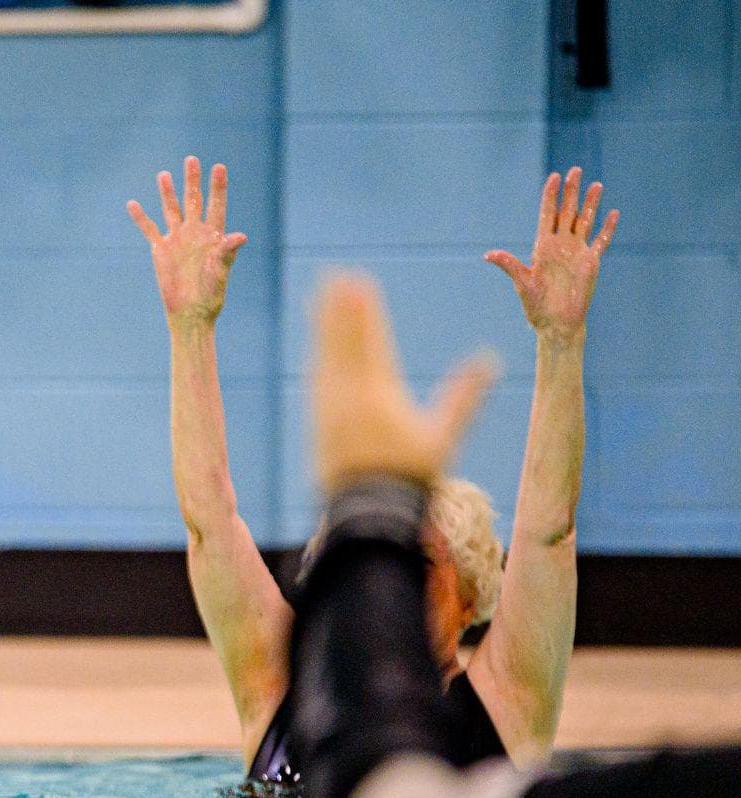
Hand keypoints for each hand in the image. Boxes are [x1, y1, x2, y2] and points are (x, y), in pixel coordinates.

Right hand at [127, 157, 247, 327]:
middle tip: (191, 160)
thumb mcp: (221, 272)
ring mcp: (177, 240)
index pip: (216, 205)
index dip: (217, 187)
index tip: (219, 167)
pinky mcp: (161, 250)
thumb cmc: (211, 295)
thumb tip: (240, 236)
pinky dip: (140, 218)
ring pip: (171, 210)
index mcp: (212, 236)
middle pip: (193, 201)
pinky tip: (132, 204)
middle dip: (192, 181)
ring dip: (167, 193)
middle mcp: (194, 233)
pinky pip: (149, 230)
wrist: (190, 312)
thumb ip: (227, 252)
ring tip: (163, 175)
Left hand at [311, 273, 498, 492]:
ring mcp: (329, 409)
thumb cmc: (410, 475)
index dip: (363, 312)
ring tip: (322, 297)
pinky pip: (317, 379)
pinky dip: (319, 356)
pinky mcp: (317, 422)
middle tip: (335, 276)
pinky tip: (317, 346)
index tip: (358, 283)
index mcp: (379, 396)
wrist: (367, 512)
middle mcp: (348, 397)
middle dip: (339, 309)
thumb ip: (464, 397)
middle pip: (342, 343)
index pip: (371, 343)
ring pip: (325, 357)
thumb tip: (490, 360)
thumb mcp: (443, 437)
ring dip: (324, 327)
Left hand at [485, 168, 617, 340]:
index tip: (553, 177)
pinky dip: (607, 228)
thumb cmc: (536, 307)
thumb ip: (510, 266)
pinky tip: (613, 213)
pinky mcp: (591, 262)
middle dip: (571, 192)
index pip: (548, 215)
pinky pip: (601, 241)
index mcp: (543, 247)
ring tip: (596, 184)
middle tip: (575, 170)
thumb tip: (488, 255)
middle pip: (567, 212)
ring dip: (591, 204)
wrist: (557, 323)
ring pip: (585, 221)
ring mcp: (577, 252)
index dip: (550, 196)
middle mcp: (560, 245)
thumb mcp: (522, 284)